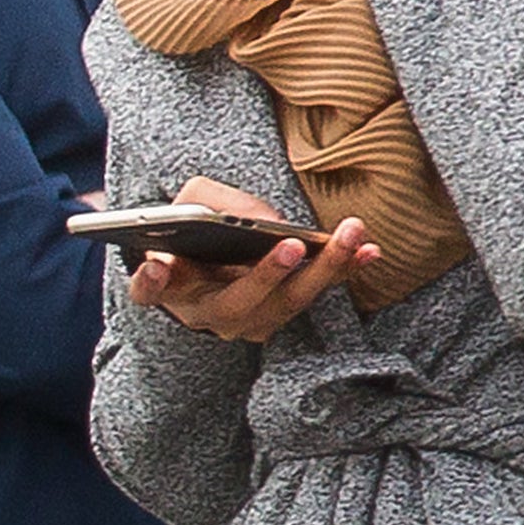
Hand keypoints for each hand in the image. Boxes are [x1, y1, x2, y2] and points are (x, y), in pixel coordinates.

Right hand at [125, 176, 378, 342]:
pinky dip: (345, 272)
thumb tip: (264, 222)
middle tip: (291, 245)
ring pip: (289, 303)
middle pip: (242, 302)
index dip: (153, 281)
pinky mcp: (286, 309)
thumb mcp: (190, 203)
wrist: (213, 263)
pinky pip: (318, 293)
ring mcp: (252, 320)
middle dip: (268, 274)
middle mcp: (213, 315)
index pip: (155, 289)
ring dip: (324, 269)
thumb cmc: (195, 227)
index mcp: (174, 287)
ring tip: (351, 235)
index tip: (158, 265)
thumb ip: (212, 205)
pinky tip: (370, 252)